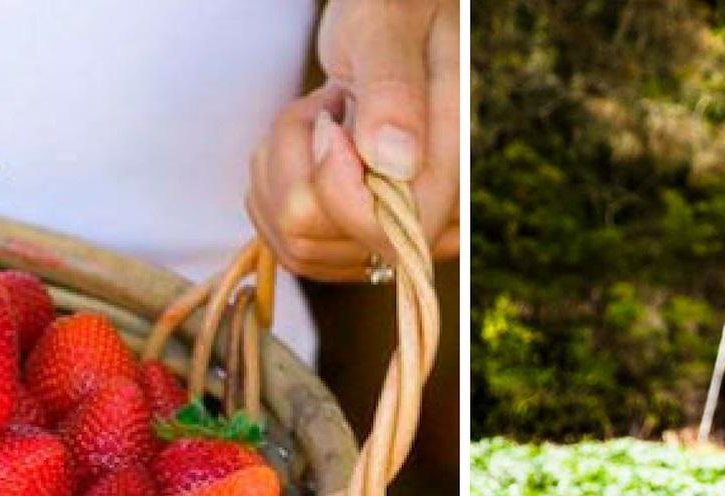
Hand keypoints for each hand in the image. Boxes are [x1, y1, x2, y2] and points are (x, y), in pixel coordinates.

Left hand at [247, 0, 459, 281]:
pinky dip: (273, 187)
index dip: (334, 186)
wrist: (392, 16)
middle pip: (326, 241)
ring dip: (280, 173)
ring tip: (314, 118)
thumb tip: (394, 162)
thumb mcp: (389, 31)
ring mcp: (387, 225)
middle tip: (321, 107)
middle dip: (296, 168)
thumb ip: (394, 92)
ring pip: (298, 243)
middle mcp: (426, 210)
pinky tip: (302, 144)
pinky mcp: (352, 228)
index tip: (328, 121)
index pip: (386, 230)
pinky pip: (288, 240)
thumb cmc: (394, 10)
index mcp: (451, 166)